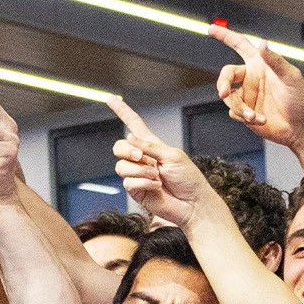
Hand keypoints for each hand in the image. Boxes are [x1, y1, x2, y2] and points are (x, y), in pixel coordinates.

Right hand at [107, 97, 219, 229]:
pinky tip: (156, 187)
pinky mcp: (135, 191)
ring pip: (121, 167)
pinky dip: (144, 184)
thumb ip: (150, 146)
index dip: (122, 111)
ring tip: (157, 177)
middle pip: (119, 147)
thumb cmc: (188, 178)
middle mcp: (141, 158)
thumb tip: (129, 137)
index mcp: (152, 145)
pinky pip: (128, 182)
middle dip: (127, 150)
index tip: (111, 99)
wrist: (191, 203)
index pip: (133, 124)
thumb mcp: (172, 155)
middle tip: (141, 157)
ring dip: (140, 171)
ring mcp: (137, 175)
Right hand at [209, 23, 303, 149]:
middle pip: (226, 75)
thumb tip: (263, 43)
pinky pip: (234, 113)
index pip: (240, 45)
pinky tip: (260, 119)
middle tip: (224, 93)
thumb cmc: (299, 99)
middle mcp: (250, 78)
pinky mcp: (245, 112)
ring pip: (228, 98)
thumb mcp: (290, 76)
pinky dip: (246, 117)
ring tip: (254, 115)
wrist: (299, 126)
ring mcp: (247, 96)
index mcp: (260, 64)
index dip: (226, 36)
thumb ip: (275, 60)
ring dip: (240, 107)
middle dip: (222, 84)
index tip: (212, 29)